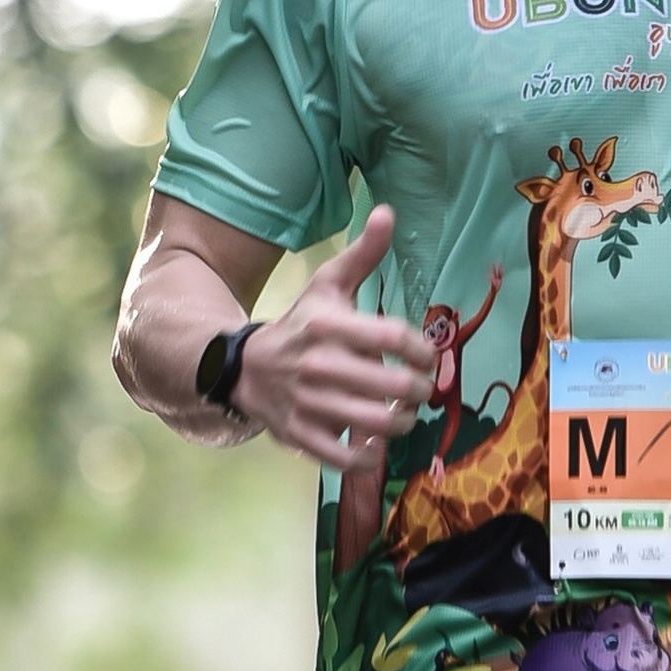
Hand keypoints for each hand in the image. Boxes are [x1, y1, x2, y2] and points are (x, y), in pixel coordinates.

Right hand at [230, 207, 437, 463]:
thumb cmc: (300, 325)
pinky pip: (347, 458)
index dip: (424, 351)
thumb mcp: (326, 285)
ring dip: (402, 423)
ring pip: (376, 424)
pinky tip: (376, 444)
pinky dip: (370, 456)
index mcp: (330, 325)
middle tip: (420, 390)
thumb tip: (387, 212)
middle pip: (393, 386)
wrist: (243, 368)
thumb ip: (362, 254)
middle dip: (419, 391)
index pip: (396, 338)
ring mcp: (309, 404)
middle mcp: (319, 365)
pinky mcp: (301, 435)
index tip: (426, 357)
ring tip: (403, 415)